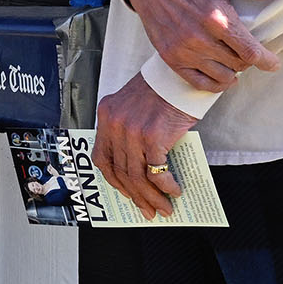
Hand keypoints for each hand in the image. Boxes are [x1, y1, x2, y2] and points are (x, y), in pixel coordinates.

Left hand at [94, 75, 198, 219]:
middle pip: (121, 171)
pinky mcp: (152, 137)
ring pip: (137, 176)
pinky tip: (174, 191)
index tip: (126, 193)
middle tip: (148, 210)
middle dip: (136, 196)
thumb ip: (131, 131)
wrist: (181, 74)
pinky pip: (156, 171)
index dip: (114, 180)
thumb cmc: (163, 89)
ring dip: (152, 197)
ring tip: (164, 208)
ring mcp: (132, 131)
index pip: (101, 157)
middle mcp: (115, 124)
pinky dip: (165, 186)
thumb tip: (142, 168)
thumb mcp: (135, 107)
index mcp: (107, 115)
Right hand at [118, 0, 282, 91]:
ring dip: (234, 71)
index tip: (274, 64)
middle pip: (238, 64)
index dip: (267, 60)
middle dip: (249, 60)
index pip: (250, 51)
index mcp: (217, 17)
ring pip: (222, 76)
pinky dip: (215, 84)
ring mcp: (183, 50)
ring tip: (235, 61)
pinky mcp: (170, 57)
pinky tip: (223, 76)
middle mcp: (200, 38)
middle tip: (249, 51)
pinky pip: (199, 83)